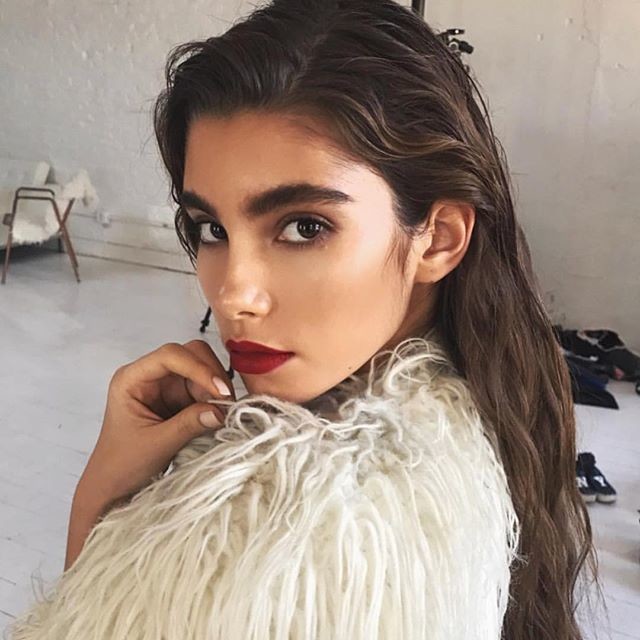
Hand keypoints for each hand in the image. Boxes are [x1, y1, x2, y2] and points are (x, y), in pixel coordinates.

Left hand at [78, 339, 235, 510]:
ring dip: (217, 389)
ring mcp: (167, 386)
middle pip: (191, 354)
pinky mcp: (180, 398)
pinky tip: (220, 416)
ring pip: (203, 370)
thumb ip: (187, 425)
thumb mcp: (156, 446)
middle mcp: (150, 375)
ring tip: (223, 414)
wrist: (115, 486)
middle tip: (226, 403)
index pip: (170, 356)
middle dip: (211, 375)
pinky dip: (217, 400)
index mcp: (132, 379)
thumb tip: (220, 411)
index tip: (220, 391)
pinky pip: (206, 389)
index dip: (198, 368)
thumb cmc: (122, 465)